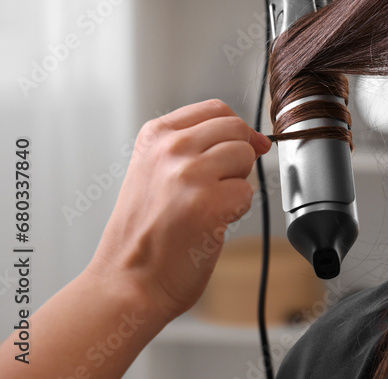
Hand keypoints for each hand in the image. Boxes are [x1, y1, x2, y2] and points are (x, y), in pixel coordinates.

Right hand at [86, 99, 271, 320]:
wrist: (128, 283)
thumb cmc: (146, 234)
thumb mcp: (154, 172)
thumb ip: (194, 147)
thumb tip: (254, 139)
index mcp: (155, 136)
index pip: (215, 109)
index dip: (237, 129)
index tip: (244, 145)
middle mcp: (171, 149)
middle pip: (235, 129)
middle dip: (239, 157)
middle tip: (217, 187)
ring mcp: (189, 174)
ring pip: (245, 157)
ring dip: (236, 184)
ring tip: (207, 207)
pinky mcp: (208, 203)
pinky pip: (247, 192)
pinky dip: (236, 211)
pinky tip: (209, 225)